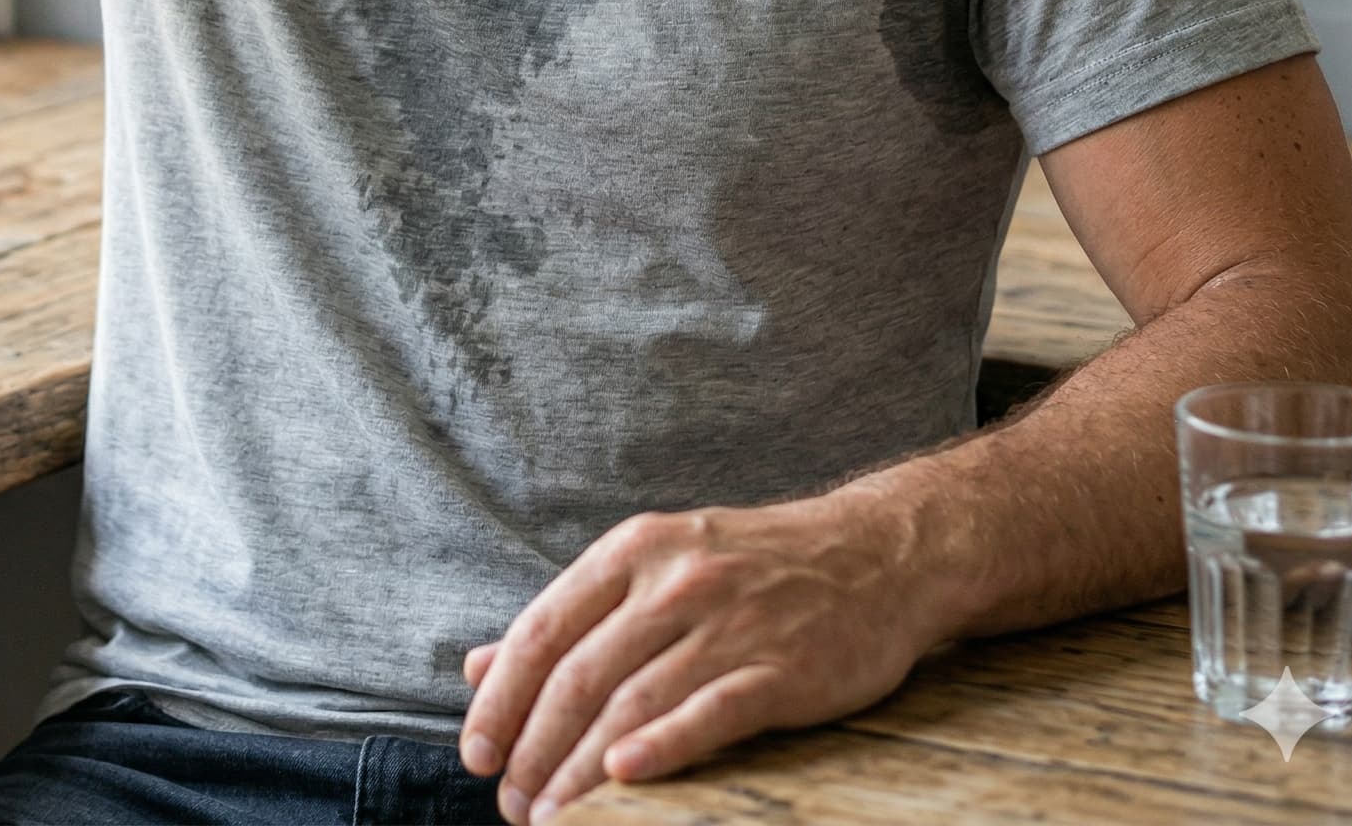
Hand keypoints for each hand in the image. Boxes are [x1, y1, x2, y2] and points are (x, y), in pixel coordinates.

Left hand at [456, 488, 939, 822]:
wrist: (875, 554)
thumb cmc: (750, 568)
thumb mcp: (653, 567)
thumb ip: (569, 618)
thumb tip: (477, 666)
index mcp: (633, 551)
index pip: (544, 629)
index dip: (502, 697)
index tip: (477, 755)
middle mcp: (673, 582)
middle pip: (581, 675)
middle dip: (535, 748)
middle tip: (511, 805)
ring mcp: (728, 623)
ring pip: (633, 703)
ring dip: (581, 770)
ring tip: (551, 818)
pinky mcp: (780, 668)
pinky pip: (709, 711)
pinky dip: (662, 746)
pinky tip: (624, 778)